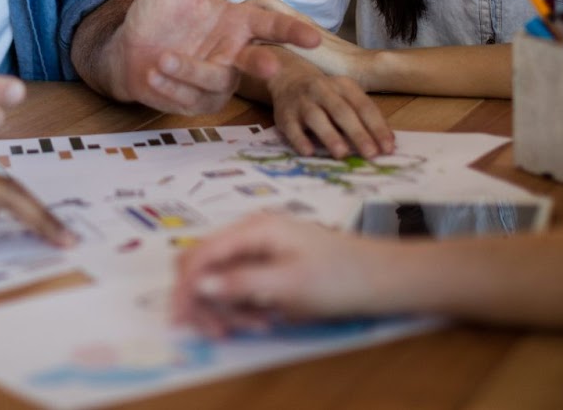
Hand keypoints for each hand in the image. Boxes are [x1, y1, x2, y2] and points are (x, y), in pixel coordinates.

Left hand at [103, 0, 321, 113]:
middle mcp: (233, 53)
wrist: (127, 47)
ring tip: (163, 58)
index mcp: (237, 23)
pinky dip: (172, 86)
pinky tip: (154, 73)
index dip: (292, 31)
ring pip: (218, 81)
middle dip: (264, 64)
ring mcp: (217, 81)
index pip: (271, 25)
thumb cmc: (159, 11)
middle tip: (270, 65)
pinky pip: (192, 98)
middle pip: (257, 61)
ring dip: (191, 71)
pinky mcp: (197, 102)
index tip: (312, 37)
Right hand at [171, 213, 373, 336]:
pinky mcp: (269, 264)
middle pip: (203, 265)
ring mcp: (259, 248)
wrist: (380, 279)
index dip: (185, 287)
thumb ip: (241, 283)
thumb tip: (199, 285)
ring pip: (220, 279)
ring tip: (256, 326)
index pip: (200, 254)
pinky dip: (243, 305)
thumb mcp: (288, 284)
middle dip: (205, 300)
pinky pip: (240, 284)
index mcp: (253, 229)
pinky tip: (263, 319)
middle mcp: (250, 233)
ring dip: (227, 307)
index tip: (182, 321)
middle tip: (222, 333)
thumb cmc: (338, 277)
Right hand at [265, 54, 394, 158]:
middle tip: (371, 154)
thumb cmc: (326, 95)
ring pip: (316, 117)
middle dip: (358, 133)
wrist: (288, 79)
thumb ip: (365, 117)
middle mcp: (322, 90)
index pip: (364, 106)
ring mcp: (302, 102)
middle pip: (342, 111)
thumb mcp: (347, 97)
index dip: (377, 127)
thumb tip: (388, 142)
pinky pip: (292, 128)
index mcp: (343, 85)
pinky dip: (300, 140)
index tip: (388, 148)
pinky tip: (310, 152)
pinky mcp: (284, 116)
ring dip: (330, 135)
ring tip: (343, 154)